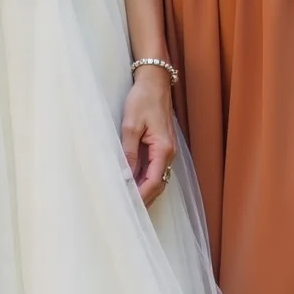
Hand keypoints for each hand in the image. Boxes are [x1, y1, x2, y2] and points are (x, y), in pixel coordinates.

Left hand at [122, 65, 176, 202]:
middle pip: (158, 184)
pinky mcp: (162, 146)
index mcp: (163, 149)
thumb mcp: (131, 126)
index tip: (128, 207)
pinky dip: (144, 179)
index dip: (141, 196)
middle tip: (126, 211)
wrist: (155, 82)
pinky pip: (155, 169)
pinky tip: (133, 184)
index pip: (153, 181)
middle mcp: (169, 153)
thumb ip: (128, 152)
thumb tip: (124, 175)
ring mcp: (167, 150)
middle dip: (143, 199)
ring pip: (157, 178)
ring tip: (128, 202)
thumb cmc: (143, 99)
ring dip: (144, 191)